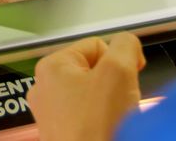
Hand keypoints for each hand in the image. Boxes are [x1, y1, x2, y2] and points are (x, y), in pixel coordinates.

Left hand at [28, 34, 145, 140]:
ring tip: (115, 118)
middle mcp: (45, 88)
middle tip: (122, 101)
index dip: (119, 60)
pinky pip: (89, 118)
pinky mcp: (62, 135)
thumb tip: (128, 44)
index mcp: (52, 66)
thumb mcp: (118, 71)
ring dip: (111, 104)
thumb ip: (126, 46)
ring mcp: (52, 114)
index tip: (130, 77)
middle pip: (95, 71)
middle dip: (115, 84)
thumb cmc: (97, 123)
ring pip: (94, 96)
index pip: (97, 46)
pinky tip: (108, 130)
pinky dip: (103, 122)